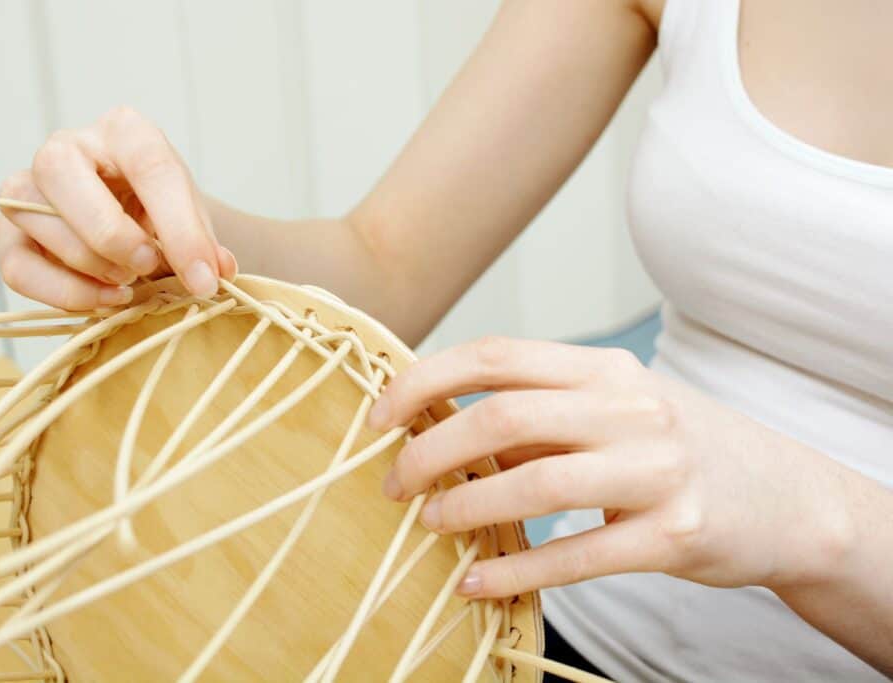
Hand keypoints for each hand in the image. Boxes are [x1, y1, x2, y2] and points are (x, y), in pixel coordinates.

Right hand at [0, 106, 236, 309]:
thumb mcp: (192, 219)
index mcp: (124, 131)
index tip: (204, 276)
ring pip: (36, 218)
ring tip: (130, 281)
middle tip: (149, 266)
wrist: (136, 222)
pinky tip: (106, 299)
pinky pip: (18, 267)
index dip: (180, 228)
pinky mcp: (8, 234)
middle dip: (112, 234)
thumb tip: (214, 273)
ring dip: (92, 264)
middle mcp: (66, 147)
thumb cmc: (161, 213)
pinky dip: (66, 294)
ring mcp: (27, 187)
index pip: (148, 165)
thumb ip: (205, 244)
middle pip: (61, 172)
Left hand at [368, 337, 854, 598]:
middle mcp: (632, 407)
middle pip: (504, 415)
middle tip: (394, 483)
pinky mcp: (677, 534)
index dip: (426, 380)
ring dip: (466, 506)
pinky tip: (476, 582)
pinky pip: (580, 554)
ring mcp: (659, 469)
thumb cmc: (677, 449)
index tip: (381, 416)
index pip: (496, 356)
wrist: (785, 497)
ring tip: (429, 525)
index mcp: (605, 369)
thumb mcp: (614, 412)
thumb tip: (440, 431)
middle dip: (431, 450)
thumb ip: (538, 415)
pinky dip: (516, 569)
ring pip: (538, 480)